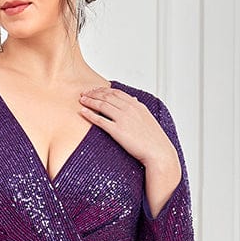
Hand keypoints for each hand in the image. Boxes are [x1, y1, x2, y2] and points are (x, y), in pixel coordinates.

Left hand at [79, 86, 181, 215]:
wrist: (158, 151)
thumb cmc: (153, 138)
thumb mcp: (147, 117)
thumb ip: (138, 108)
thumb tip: (133, 100)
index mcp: (136, 105)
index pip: (116, 92)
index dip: (103, 90)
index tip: (95, 90)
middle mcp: (129, 109)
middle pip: (107, 96)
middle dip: (94, 93)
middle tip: (84, 93)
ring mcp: (123, 119)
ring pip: (102, 105)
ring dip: (90, 101)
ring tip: (81, 100)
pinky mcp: (117, 131)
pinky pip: (100, 120)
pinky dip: (90, 115)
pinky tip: (83, 112)